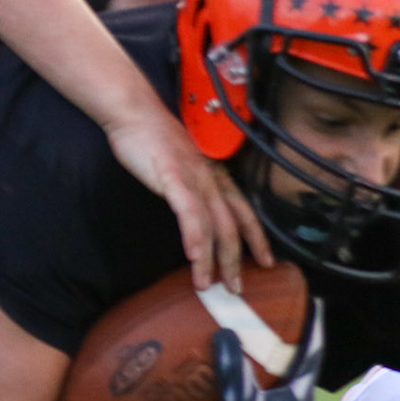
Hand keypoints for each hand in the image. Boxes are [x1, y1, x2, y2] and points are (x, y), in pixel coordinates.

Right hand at [102, 103, 271, 290]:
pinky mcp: (172, 176)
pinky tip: (195, 256)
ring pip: (212, 224)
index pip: (244, 210)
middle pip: (232, 225)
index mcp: (214, 174)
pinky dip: (194, 235)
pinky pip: (188, 211)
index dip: (257, 237)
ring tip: (208, 285)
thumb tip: (193, 210)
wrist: (133, 110)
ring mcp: (193, 177)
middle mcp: (210, 177)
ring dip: (212, 259)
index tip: (266, 262)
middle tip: (236, 290)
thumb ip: (190, 185)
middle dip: (235, 261)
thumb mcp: (180, 164)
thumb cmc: (152, 137)